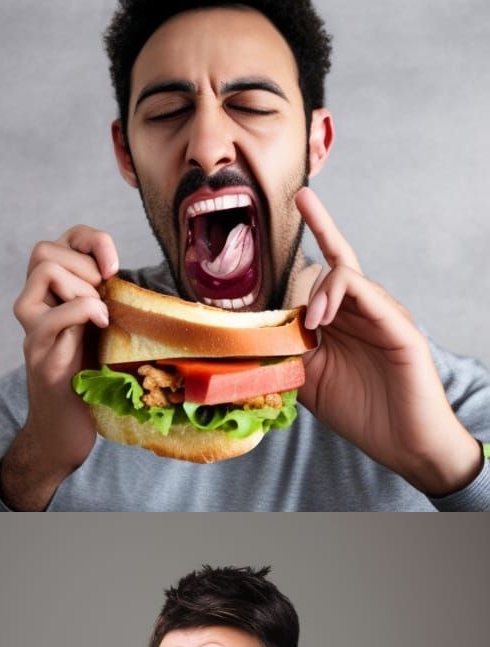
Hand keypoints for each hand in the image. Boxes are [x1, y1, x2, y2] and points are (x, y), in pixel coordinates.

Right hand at [0, 226, 117, 509]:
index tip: (115, 267)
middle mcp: (34, 309)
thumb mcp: (103, 328)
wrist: (66, 431)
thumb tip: (137, 275)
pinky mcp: (39, 356)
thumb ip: (106, 299)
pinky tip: (102, 328)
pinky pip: (54, 316)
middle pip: (44, 251)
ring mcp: (32, 331)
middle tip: (104, 299)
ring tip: (99, 318)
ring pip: (45, 271)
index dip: (91, 240)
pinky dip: (84, 312)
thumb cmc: (91, 381)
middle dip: (84, 265)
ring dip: (83, 288)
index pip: (61, 241)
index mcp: (52, 297)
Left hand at [295, 188, 482, 495]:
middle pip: (334, 265)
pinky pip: (367, 293)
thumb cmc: (360, 413)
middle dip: (315, 248)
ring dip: (318, 292)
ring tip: (310, 325)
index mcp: (342, 321)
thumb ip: (285, 354)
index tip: (301, 198)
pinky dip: (338, 298)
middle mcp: (363, 311)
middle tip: (297, 269)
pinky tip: (321, 320)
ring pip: (346, 275)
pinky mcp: (398, 327)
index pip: (325, 270)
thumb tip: (248, 339)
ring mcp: (382, 316)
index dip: (318, 230)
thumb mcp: (308, 382)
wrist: (403, 443)